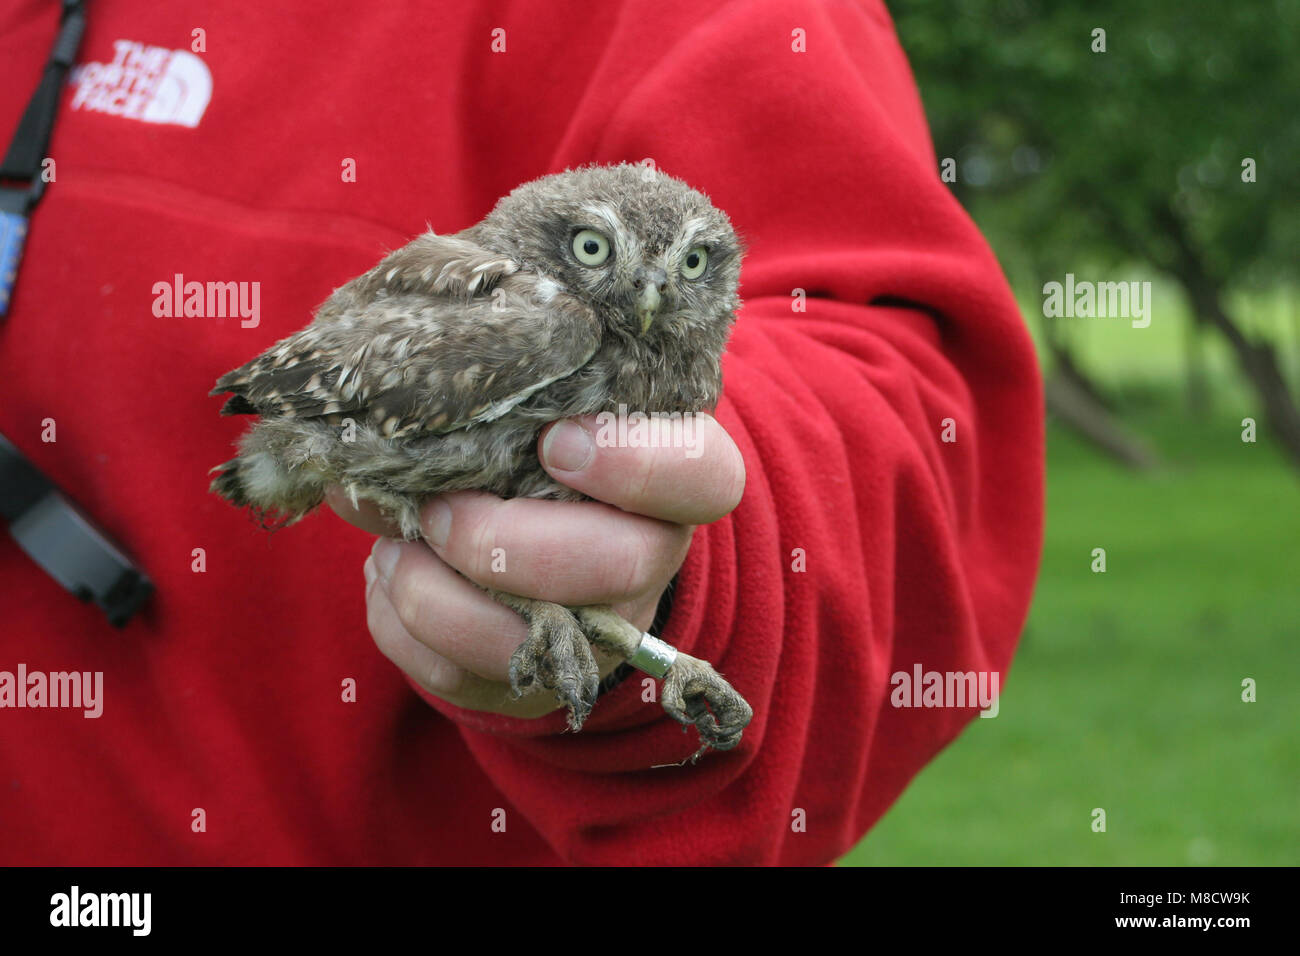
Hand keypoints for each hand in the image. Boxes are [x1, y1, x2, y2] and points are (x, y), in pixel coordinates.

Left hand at [329, 413, 745, 719]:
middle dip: (508, 543)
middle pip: (622, 565)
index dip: (636, 465)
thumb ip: (471, 411)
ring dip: (436, 598)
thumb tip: (366, 451)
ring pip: (533, 641)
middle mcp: (649, 554)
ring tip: (392, 550)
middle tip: (440, 513)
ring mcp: (598, 628)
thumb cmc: (524, 444)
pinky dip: (403, 629)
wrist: (521, 527)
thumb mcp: (518, 410)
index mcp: (666, 473)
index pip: (701, 475)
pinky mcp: (534, 676)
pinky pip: (464, 676)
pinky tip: (391, 579)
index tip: (555, 443)